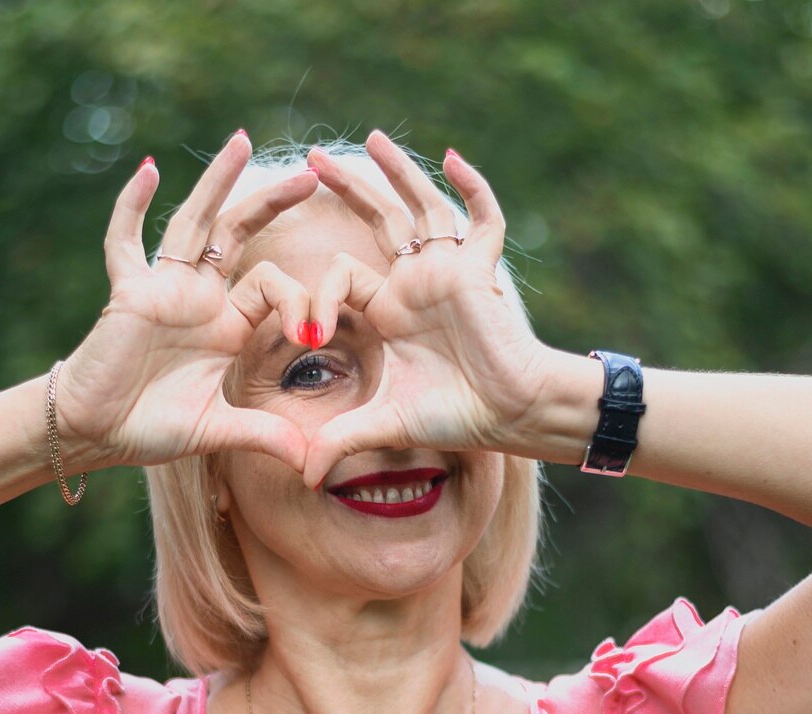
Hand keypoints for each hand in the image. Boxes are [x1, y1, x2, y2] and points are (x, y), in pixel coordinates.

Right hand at [54, 130, 324, 473]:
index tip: (311, 334)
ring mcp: (163, 289)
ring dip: (218, 183)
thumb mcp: (216, 430)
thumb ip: (263, 436)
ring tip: (242, 142)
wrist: (95, 433)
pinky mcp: (128, 293)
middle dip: (273, 202)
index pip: (273, 287)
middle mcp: (198, 298)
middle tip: (311, 172)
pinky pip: (127, 242)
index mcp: (226, 326)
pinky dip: (133, 206)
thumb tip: (310, 462)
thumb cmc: (149, 427)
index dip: (299, 302)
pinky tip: (149, 169)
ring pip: (194, 223)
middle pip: (240, 235)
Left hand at [292, 131, 562, 491]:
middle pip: (375, 222)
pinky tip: (453, 158)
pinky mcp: (479, 268)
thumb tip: (301, 476)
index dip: (317, 298)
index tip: (307, 331)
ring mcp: (447, 270)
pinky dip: (472, 188)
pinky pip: (481, 219)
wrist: (510, 414)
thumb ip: (341, 440)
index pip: (339, 278)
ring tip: (371, 139)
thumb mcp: (385, 423)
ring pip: (420, 207)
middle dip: (344, 190)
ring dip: (397, 173)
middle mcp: (413, 283)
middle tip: (309, 159)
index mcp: (385, 311)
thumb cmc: (454, 416)